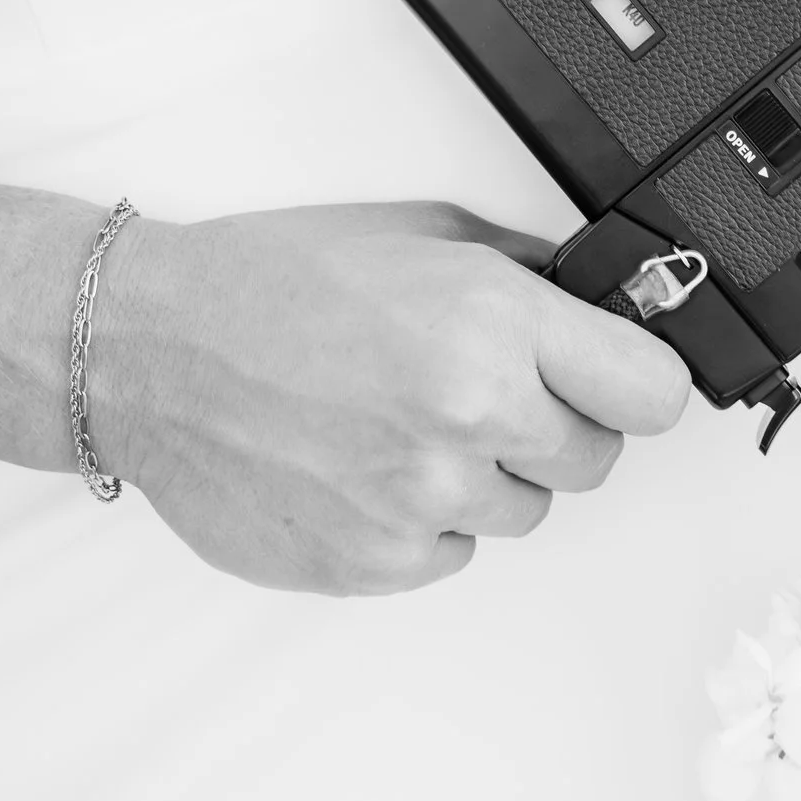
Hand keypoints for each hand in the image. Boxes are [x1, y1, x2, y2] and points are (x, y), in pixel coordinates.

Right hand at [85, 202, 691, 594]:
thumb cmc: (269, 283)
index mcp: (493, 325)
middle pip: (596, 461)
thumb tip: (607, 307)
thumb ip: (526, 277)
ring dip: (483, 479)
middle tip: (483, 395)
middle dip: (553, 428)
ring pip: (523, 514)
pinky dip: (420, 522)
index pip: (655, 394)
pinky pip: (451, 555)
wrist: (146, 348)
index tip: (619, 381)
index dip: (638, 385)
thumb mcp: (420, 236)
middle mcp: (469, 419)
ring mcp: (422, 501)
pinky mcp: (376, 564)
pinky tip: (362, 467)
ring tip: (401, 425)